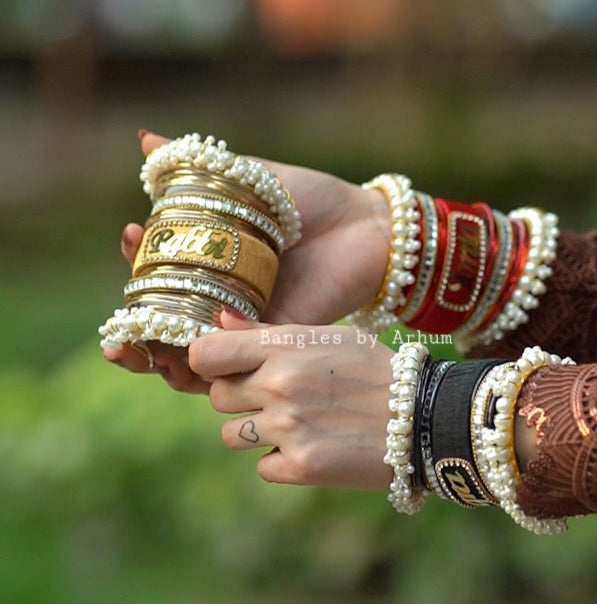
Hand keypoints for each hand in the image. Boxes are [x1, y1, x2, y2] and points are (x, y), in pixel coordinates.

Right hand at [104, 130, 390, 390]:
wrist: (368, 226)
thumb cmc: (312, 200)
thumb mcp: (253, 179)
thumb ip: (201, 170)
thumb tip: (145, 140)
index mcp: (210, 264)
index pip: (157, 278)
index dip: (135, 265)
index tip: (131, 235)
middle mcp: (223, 299)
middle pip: (168, 330)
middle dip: (136, 336)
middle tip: (119, 333)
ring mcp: (249, 324)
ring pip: (197, 358)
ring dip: (165, 361)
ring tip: (146, 350)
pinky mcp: (277, 341)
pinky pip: (239, 359)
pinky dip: (214, 358)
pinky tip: (198, 341)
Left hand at [188, 309, 393, 489]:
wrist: (424, 418)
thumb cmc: (375, 371)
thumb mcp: (328, 337)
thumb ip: (268, 333)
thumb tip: (219, 321)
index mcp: (284, 346)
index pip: (204, 354)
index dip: (211, 363)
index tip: (227, 369)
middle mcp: (279, 385)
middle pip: (217, 398)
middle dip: (241, 400)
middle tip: (278, 400)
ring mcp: (289, 427)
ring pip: (232, 436)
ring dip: (257, 434)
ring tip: (298, 425)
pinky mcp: (302, 466)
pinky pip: (263, 466)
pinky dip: (283, 462)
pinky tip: (315, 447)